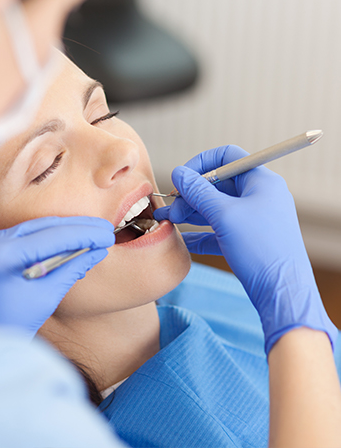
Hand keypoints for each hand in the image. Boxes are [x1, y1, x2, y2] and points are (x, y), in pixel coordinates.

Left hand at [0, 216, 114, 337]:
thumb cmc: (9, 327)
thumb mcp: (46, 298)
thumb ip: (72, 269)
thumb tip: (98, 250)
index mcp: (1, 257)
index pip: (52, 237)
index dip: (84, 234)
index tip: (107, 234)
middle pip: (42, 226)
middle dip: (77, 227)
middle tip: (105, 229)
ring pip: (33, 228)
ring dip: (64, 230)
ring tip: (92, 232)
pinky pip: (23, 236)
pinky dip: (47, 238)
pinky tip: (69, 241)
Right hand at [154, 145, 336, 353]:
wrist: (281, 292)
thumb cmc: (260, 249)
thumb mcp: (224, 215)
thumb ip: (198, 192)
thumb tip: (178, 173)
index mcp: (260, 182)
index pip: (227, 157)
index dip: (201, 164)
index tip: (181, 179)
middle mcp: (258, 196)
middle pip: (218, 184)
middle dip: (190, 195)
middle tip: (170, 208)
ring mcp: (253, 219)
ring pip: (216, 208)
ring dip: (191, 213)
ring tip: (168, 221)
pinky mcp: (247, 240)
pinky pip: (219, 230)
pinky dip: (201, 233)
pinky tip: (183, 240)